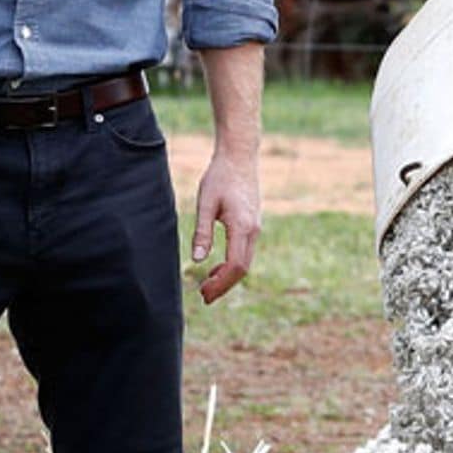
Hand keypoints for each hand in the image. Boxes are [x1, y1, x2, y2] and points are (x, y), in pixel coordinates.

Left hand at [191, 148, 260, 304]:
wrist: (240, 156)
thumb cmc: (220, 177)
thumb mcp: (206, 203)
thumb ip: (202, 232)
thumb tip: (197, 259)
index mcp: (242, 227)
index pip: (235, 265)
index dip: (220, 283)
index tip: (203, 292)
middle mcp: (253, 230)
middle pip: (242, 268)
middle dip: (224, 285)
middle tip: (204, 296)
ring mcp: (256, 227)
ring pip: (245, 261)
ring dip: (228, 276)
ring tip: (208, 284)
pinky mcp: (253, 224)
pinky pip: (245, 251)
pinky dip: (232, 264)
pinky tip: (217, 266)